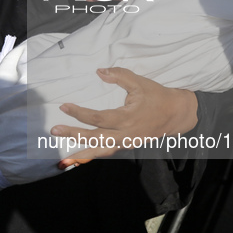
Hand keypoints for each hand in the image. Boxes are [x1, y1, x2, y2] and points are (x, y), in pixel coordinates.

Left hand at [51, 68, 197, 168]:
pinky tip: (79, 158)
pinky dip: (93, 156)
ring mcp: (127, 142)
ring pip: (101, 150)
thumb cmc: (157, 96)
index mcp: (128, 118)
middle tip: (54, 131)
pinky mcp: (127, 145)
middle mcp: (126, 134)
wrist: (177, 115)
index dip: (81, 114)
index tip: (65, 107)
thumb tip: (99, 71)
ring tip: (64, 160)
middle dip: (74, 135)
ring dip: (82, 154)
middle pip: (96, 138)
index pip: (99, 118)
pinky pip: (107, 152)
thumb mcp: (140, 82)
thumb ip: (119, 75)